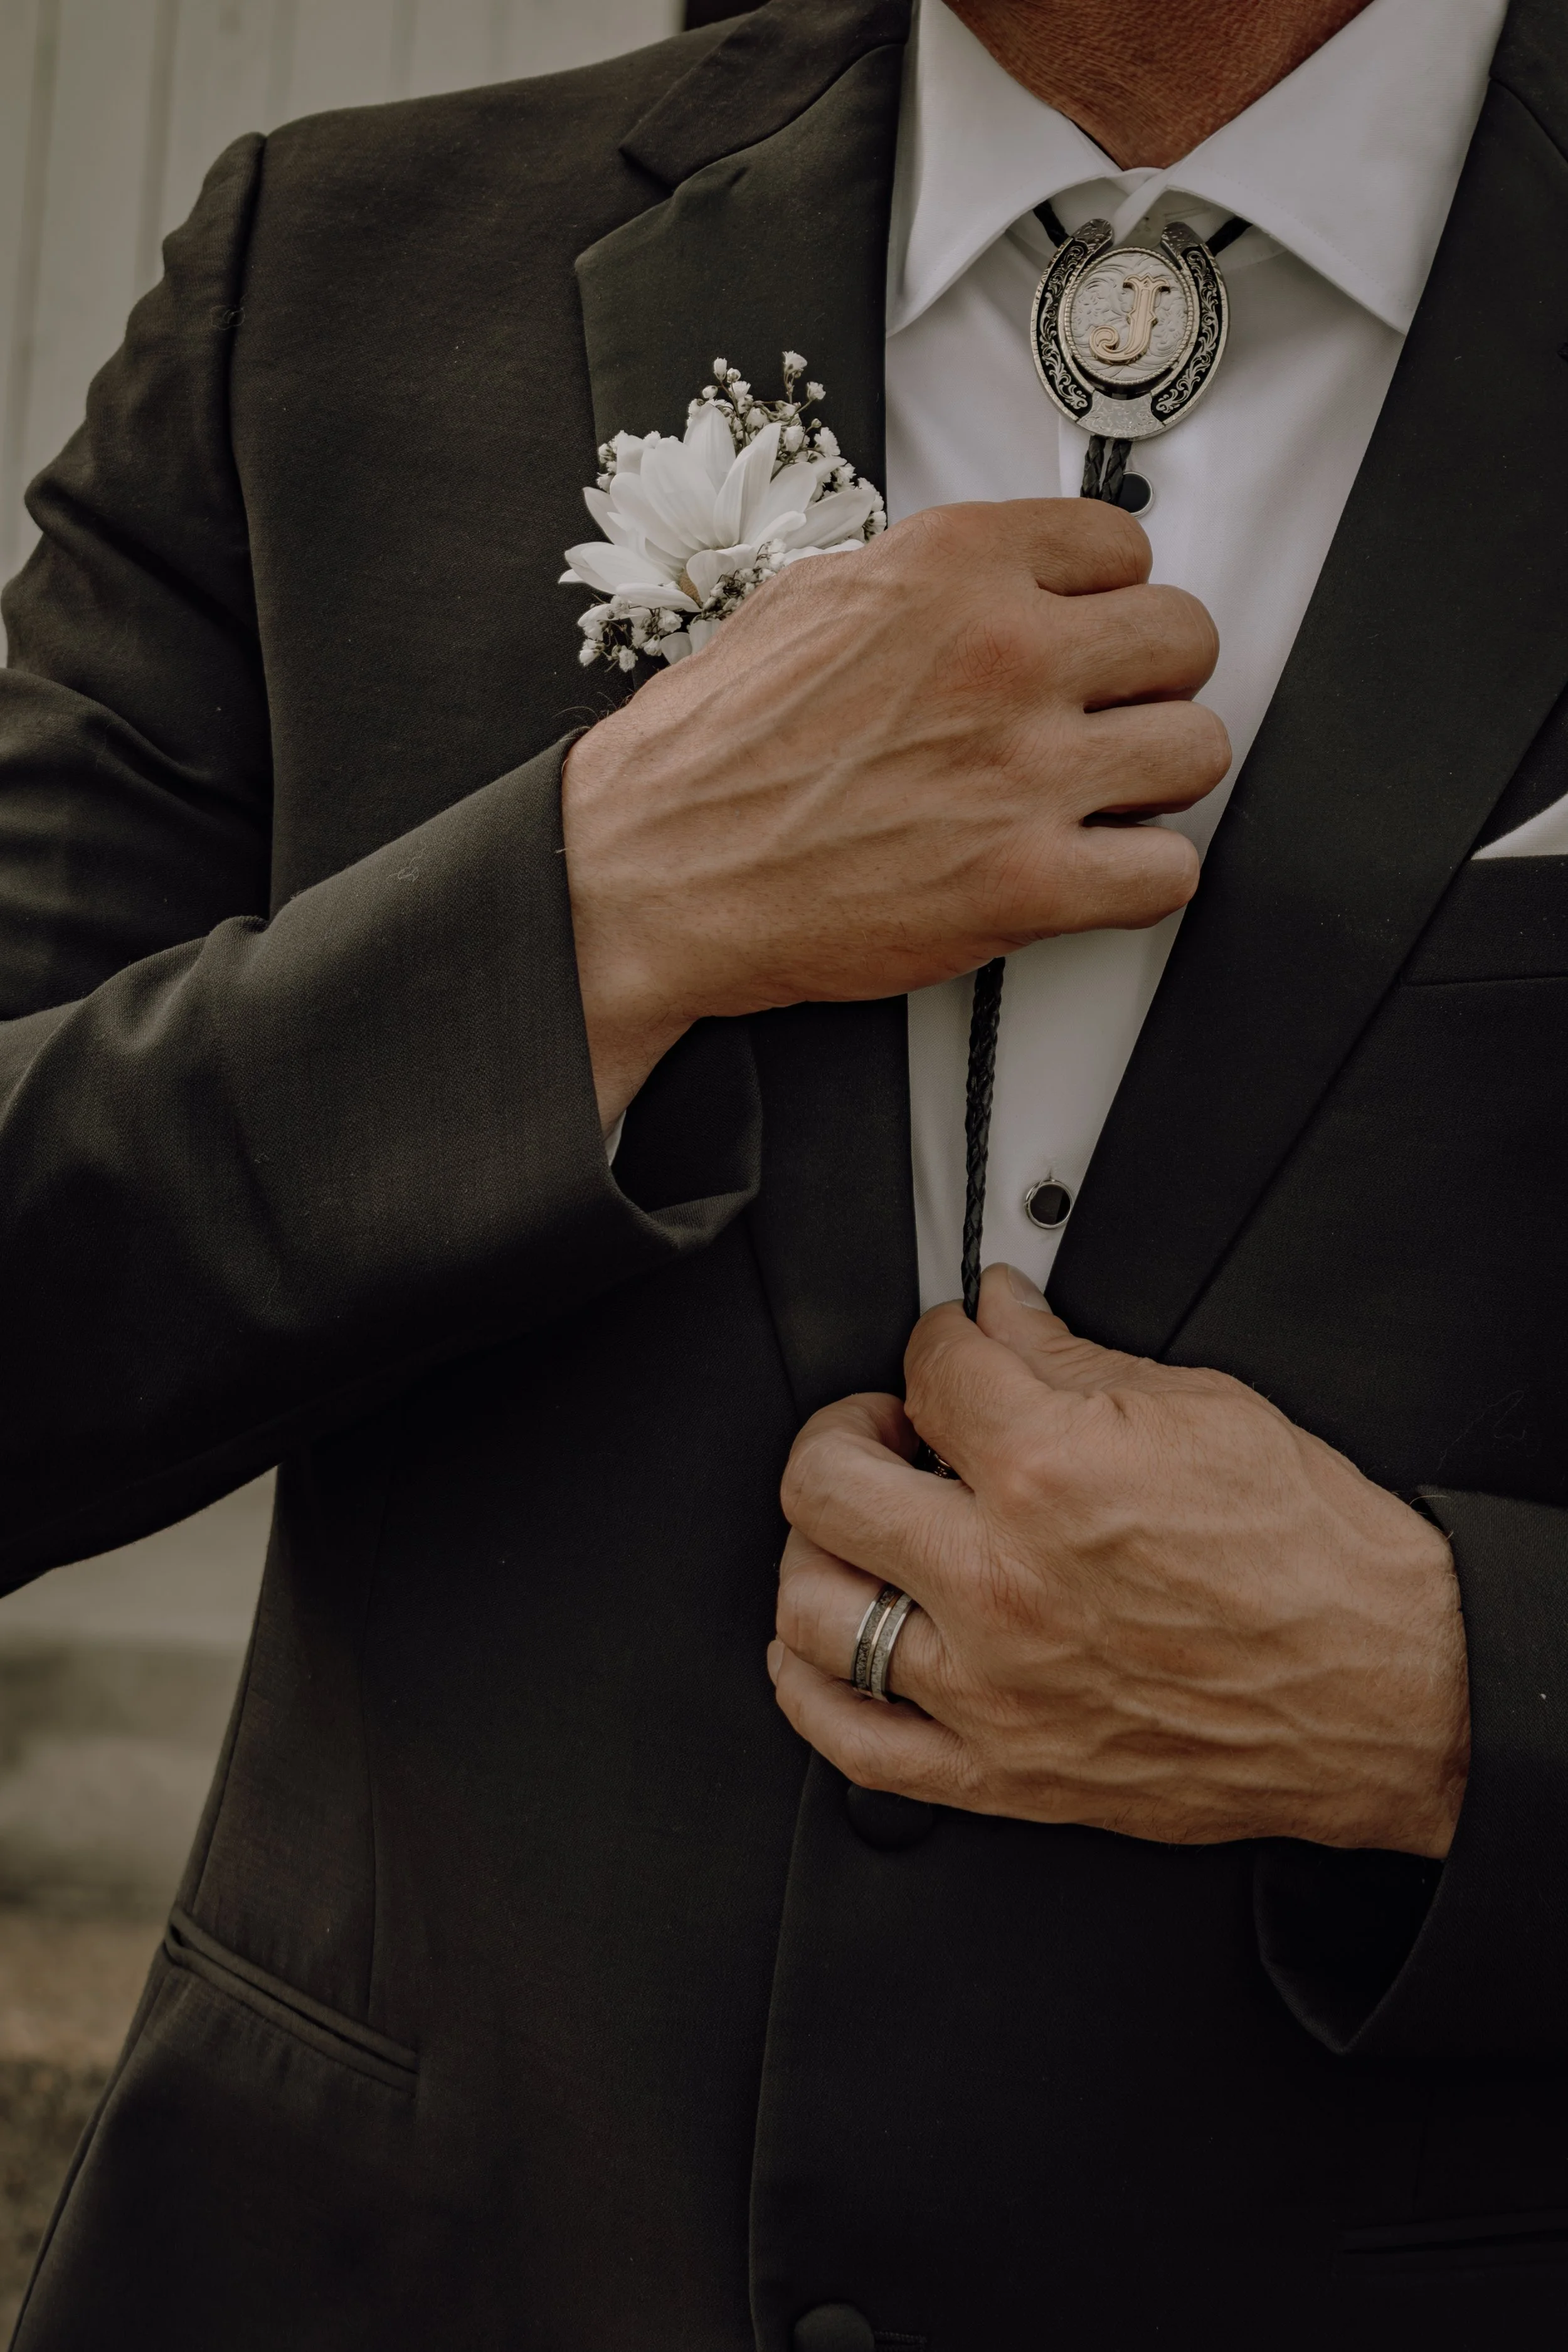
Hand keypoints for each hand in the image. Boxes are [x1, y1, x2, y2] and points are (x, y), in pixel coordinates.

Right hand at [561, 499, 1228, 1125]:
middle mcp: (1000, 654)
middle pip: (1183, 639)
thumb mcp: (807, 600)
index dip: (1108, 601)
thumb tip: (990, 582)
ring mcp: (1020, 770)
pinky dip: (1139, 880)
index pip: (1123, 548)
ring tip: (1097, 798)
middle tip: (1102, 717)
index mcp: (950, 568)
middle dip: (1148, 683)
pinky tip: (1088, 873)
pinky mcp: (1022, 885)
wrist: (649, 872)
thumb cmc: (711, 754)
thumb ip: (921, 583)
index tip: (1086, 635)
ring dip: (1154, 781)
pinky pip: (1166, 873)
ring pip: (1195, 750)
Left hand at [772, 1265, 1469, 1858]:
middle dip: (845, 1428)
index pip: (930, 1369)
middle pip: (825, 1481)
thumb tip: (1002, 1313)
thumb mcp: (1201, 1410)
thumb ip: (1071, 1358)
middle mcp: (1005, 1584)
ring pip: (811, 1607)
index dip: (939, 1338)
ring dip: (820, 1547)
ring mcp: (993, 1688)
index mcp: (1053, 1476)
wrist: (1389, 1691)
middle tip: (885, 1427)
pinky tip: (826, 1640)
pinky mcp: (1001, 1772)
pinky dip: (809, 1683)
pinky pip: (847, 1738)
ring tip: (862, 1526)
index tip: (952, 1348)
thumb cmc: (1315, 1563)